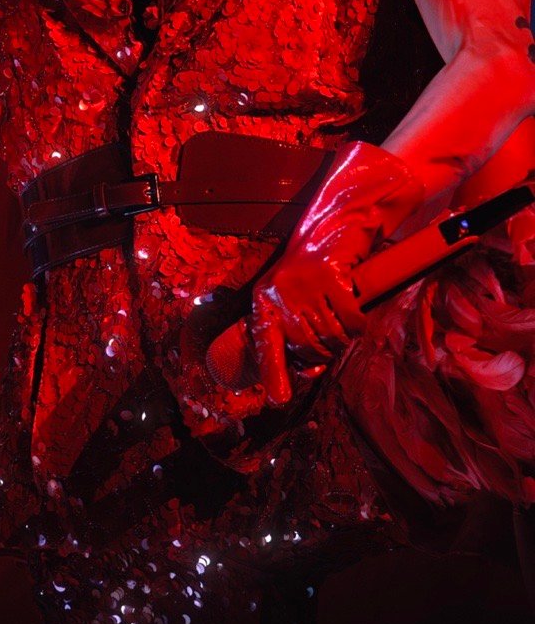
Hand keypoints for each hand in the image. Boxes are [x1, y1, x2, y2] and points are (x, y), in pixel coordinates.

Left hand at [247, 140, 425, 405]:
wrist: (336, 223)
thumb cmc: (316, 269)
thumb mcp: (296, 297)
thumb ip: (296, 330)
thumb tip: (306, 372)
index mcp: (264, 300)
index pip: (265, 343)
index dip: (272, 373)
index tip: (277, 400)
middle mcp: (279, 293)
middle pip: (308, 347)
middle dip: (326, 349)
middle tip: (334, 332)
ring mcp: (304, 285)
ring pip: (331, 337)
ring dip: (344, 335)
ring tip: (343, 316)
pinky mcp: (330, 278)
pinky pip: (350, 321)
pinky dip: (358, 322)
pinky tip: (356, 310)